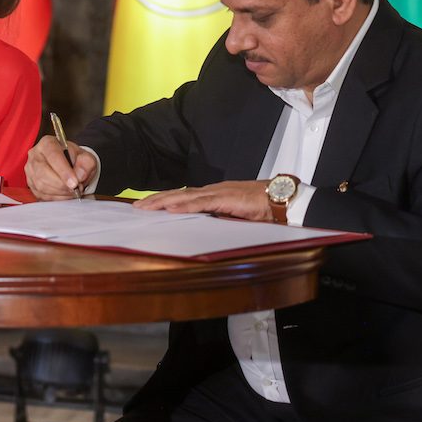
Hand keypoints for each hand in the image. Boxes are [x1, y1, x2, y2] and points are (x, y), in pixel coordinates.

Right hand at [25, 136, 98, 199]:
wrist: (70, 166)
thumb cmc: (76, 160)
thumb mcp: (87, 158)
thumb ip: (86, 164)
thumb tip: (80, 175)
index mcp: (47, 143)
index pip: (53, 156)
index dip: (64, 171)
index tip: (75, 182)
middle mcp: (35, 155)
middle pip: (43, 172)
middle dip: (62, 184)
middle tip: (76, 188)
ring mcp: (31, 170)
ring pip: (41, 186)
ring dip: (60, 192)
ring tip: (72, 191)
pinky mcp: (31, 184)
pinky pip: (41, 195)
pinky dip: (56, 198)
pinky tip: (65, 194)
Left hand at [135, 180, 277, 221]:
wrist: (285, 198)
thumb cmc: (266, 207)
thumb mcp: (238, 217)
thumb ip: (223, 221)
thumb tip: (208, 230)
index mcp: (216, 195)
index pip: (185, 197)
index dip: (166, 200)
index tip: (148, 206)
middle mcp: (214, 191)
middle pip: (180, 194)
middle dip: (157, 200)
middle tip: (137, 207)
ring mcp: (220, 192)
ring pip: (186, 196)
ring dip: (164, 201)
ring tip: (146, 207)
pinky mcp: (227, 198)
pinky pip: (202, 202)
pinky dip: (184, 204)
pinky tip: (171, 207)